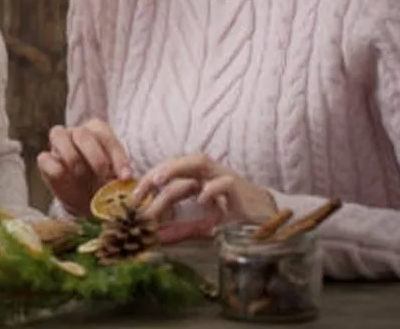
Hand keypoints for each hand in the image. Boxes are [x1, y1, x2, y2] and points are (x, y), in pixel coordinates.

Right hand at [36, 119, 133, 217]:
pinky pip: (45, 158)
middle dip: (95, 157)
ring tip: (83, 177)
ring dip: (73, 159)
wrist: (86, 199)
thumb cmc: (103, 180)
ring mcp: (58, 143)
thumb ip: (119, 173)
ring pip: (58, 135)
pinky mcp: (46, 160)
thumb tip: (125, 178)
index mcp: (97, 130)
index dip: (117, 156)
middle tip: (104, 177)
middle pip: (82, 133)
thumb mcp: (116, 176)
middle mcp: (77, 132)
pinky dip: (56, 169)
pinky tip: (66, 179)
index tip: (125, 177)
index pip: (106, 135)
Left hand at [132, 153, 277, 243]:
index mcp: (197, 178)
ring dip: (176, 169)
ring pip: (198, 162)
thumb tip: (157, 238)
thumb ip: (182, 229)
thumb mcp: (203, 224)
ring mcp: (223, 176)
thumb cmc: (234, 218)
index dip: (149, 182)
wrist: (266, 219)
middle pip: (178, 162)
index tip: (132, 197)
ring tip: (160, 181)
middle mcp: (207, 173)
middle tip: (139, 188)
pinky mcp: (239, 187)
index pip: (169, 172)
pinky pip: (224, 182)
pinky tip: (200, 200)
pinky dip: (211, 189)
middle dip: (157, 172)